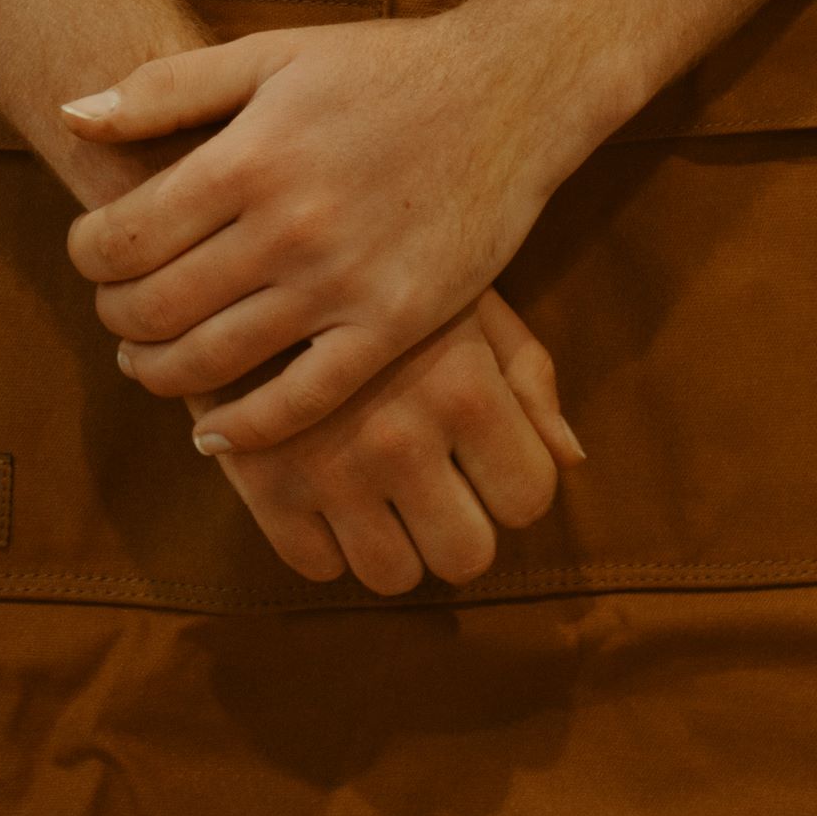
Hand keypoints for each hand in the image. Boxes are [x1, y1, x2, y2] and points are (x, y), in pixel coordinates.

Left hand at [62, 3, 597, 454]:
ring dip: (158, 374)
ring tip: (148, 362)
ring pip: (212, 362)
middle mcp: (288, 227)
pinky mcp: (394, 326)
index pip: (122, 236)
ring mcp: (342, 284)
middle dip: (115, 317)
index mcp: (249, 156)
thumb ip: (165, 86)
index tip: (91, 254)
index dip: (87, 255)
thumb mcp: (271, 54)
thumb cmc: (384, 68)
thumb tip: (71, 116)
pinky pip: (301, 401)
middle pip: (154, 307)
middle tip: (116, 312)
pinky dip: (245, 429)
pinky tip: (213, 430)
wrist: (509, 92)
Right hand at [205, 289, 581, 592]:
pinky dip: (325, 540)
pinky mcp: (261, 484)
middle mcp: (401, 438)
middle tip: (437, 493)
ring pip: (392, 575)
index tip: (486, 463)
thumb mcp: (462, 297)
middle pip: (467, 556)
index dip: (513, 484)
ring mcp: (327, 468)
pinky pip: (316, 566)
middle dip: (458, 530)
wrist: (245, 240)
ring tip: (381, 494)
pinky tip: (325, 490)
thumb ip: (525, 373)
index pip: (528, 496)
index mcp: (464, 388)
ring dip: (393, 544)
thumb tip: (571, 459)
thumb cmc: (378, 264)